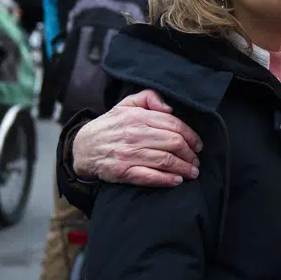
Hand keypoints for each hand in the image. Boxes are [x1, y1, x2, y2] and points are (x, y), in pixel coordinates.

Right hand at [72, 90, 202, 186]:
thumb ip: (148, 98)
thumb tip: (169, 108)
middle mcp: (134, 134)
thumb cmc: (110, 126)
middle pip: (174, 143)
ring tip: (193, 173)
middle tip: (196, 161)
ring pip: (165, 160)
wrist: (82, 147)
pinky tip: (177, 181)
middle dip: (190, 154)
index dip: (191, 136)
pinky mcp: (122, 171)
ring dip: (184, 168)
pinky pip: (149, 176)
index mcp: (138, 117)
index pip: (174, 125)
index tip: (198, 145)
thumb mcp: (126, 104)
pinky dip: (166, 180)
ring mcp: (128, 154)